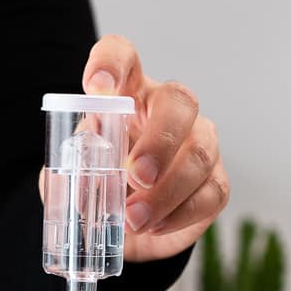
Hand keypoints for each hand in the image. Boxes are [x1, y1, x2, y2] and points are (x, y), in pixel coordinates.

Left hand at [83, 35, 229, 263]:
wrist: (123, 233)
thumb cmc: (100, 189)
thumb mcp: (76, 176)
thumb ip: (76, 170)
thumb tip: (81, 177)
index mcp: (128, 95)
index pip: (123, 57)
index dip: (111, 63)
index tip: (95, 87)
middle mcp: (167, 112)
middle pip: (179, 102)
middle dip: (159, 140)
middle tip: (136, 175)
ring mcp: (198, 145)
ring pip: (200, 153)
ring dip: (168, 190)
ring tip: (135, 219)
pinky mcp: (214, 184)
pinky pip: (211, 193)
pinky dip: (180, 214)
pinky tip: (154, 227)